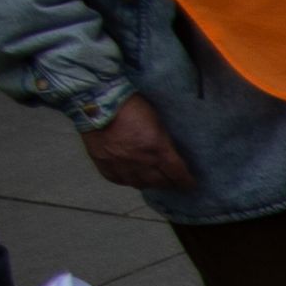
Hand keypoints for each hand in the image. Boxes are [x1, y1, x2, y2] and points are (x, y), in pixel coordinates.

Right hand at [77, 98, 193, 194]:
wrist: (96, 100)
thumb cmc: (131, 105)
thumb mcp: (156, 122)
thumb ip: (164, 142)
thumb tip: (171, 157)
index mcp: (157, 149)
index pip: (177, 174)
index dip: (186, 182)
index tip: (189, 184)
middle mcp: (140, 161)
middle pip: (160, 183)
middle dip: (168, 183)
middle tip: (171, 181)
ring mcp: (120, 165)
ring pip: (140, 185)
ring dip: (148, 183)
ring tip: (151, 179)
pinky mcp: (104, 165)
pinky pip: (119, 181)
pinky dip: (127, 180)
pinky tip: (131, 176)